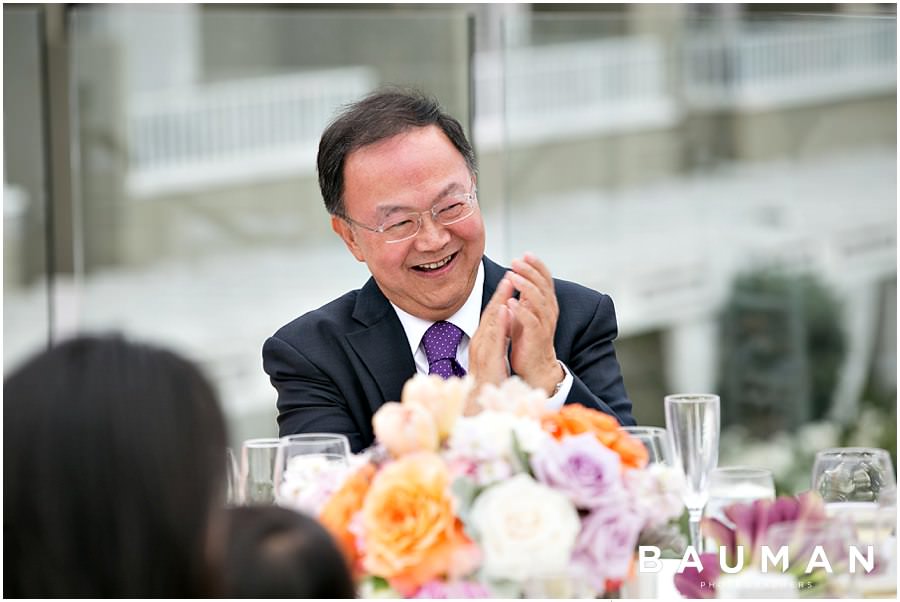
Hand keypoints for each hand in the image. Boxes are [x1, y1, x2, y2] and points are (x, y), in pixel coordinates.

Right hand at [468, 275, 513, 404]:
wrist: (478, 405)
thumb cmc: (488, 382)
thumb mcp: (494, 356)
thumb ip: (499, 338)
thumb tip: (506, 320)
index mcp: (482, 342)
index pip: (492, 314)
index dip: (500, 296)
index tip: (510, 281)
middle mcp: (479, 343)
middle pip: (490, 313)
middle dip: (500, 293)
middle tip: (510, 274)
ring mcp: (481, 350)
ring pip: (490, 321)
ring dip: (499, 301)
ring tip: (508, 284)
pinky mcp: (486, 359)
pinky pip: (493, 338)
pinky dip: (498, 322)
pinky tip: (504, 309)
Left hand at [506, 253, 563, 395]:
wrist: (535, 366)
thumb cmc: (527, 339)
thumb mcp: (526, 312)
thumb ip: (524, 296)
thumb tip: (515, 275)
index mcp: (547, 303)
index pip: (546, 279)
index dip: (537, 266)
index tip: (525, 254)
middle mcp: (549, 311)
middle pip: (543, 286)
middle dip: (530, 271)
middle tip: (516, 261)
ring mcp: (545, 324)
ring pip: (539, 301)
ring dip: (526, 287)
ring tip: (513, 276)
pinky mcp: (538, 337)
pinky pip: (532, 321)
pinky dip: (521, 311)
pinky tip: (511, 302)